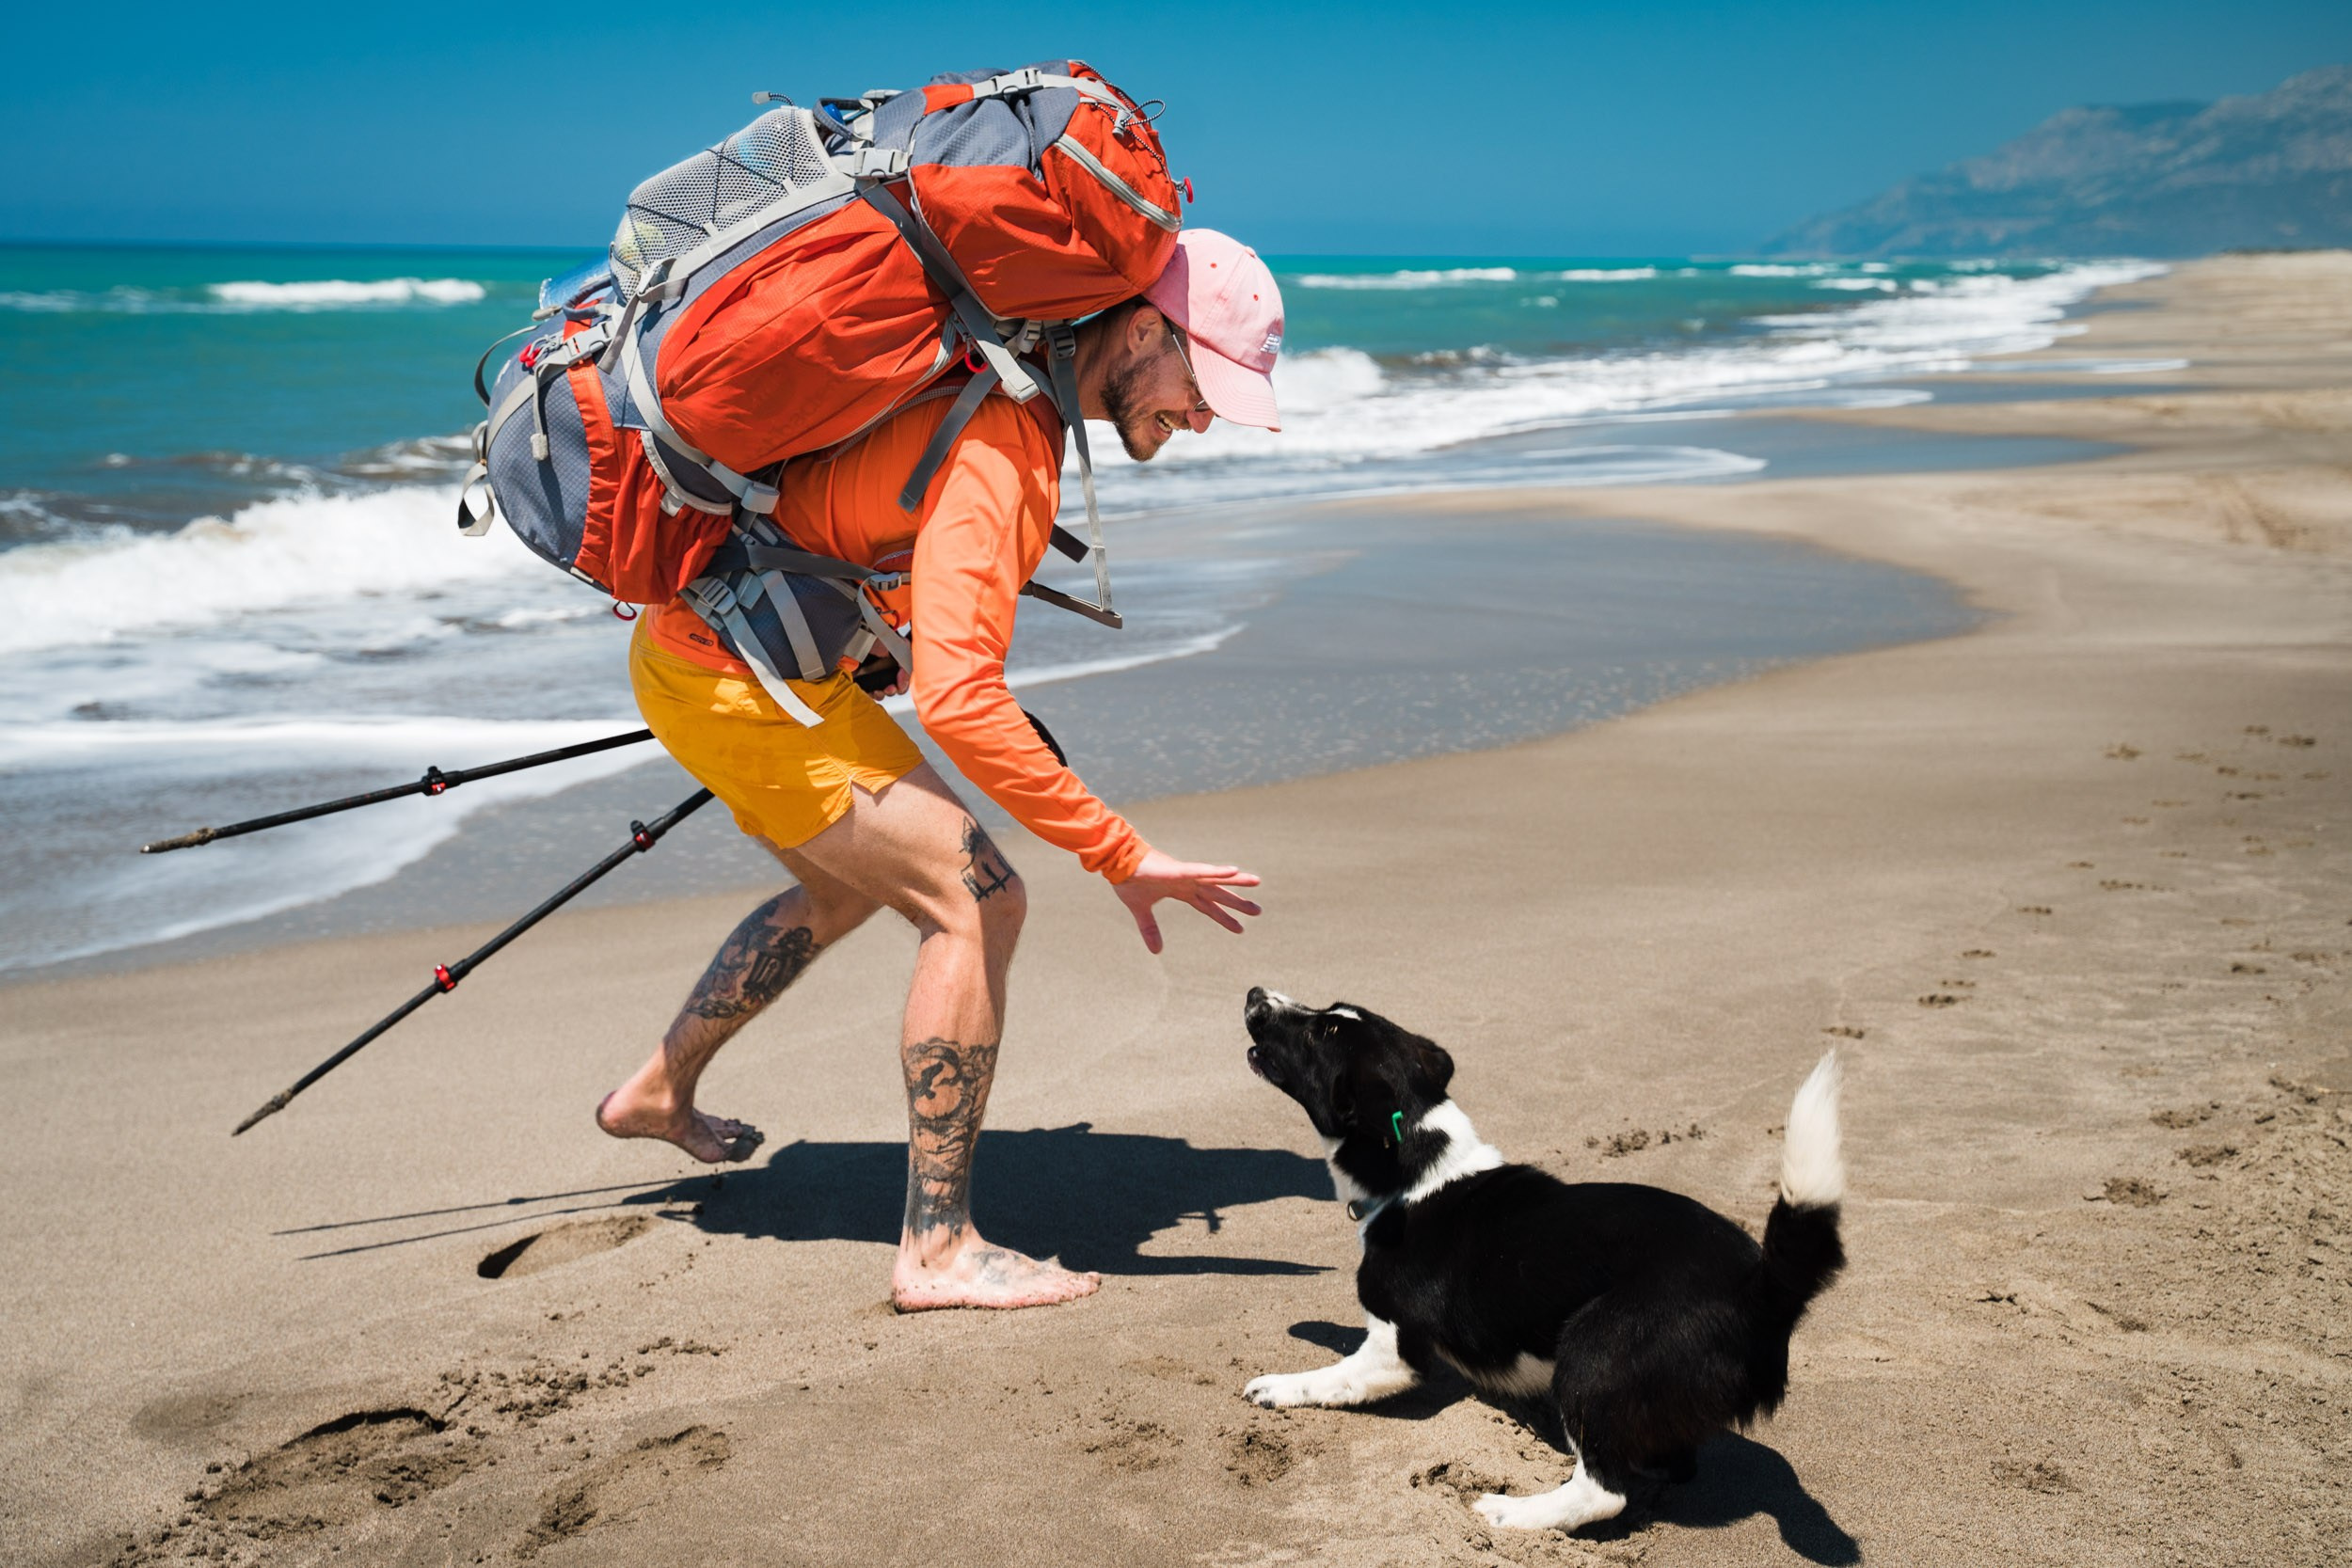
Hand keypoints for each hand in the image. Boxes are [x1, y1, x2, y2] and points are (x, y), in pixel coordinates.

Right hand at [1111, 849, 1262, 953]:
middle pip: (1218, 894)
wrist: (1117, 863)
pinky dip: (1216, 871)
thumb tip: (1156, 951)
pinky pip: (1200, 870)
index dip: (1224, 917)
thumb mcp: (1140, 910)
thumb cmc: (1129, 881)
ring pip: (1216, 878)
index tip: (1240, 929)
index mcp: (1181, 890)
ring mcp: (1184, 874)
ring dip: (1236, 881)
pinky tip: (1233, 870)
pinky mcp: (1177, 870)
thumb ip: (1150, 929)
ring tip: (1257, 882)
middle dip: (1238, 903)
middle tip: (1258, 911)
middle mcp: (1188, 882)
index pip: (1208, 907)